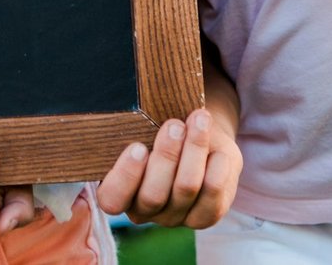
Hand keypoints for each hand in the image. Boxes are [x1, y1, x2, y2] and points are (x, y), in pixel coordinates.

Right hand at [97, 110, 240, 228]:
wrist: (196, 136)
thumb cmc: (160, 128)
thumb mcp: (144, 126)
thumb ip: (138, 129)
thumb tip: (142, 114)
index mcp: (119, 192)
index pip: (113, 199)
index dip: (125, 176)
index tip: (138, 147)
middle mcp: (145, 210)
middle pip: (153, 195)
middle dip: (166, 156)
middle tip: (174, 125)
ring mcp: (175, 216)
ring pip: (185, 189)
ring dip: (194, 151)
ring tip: (199, 120)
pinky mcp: (204, 216)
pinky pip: (213, 196)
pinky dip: (218, 170)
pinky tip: (218, 150)